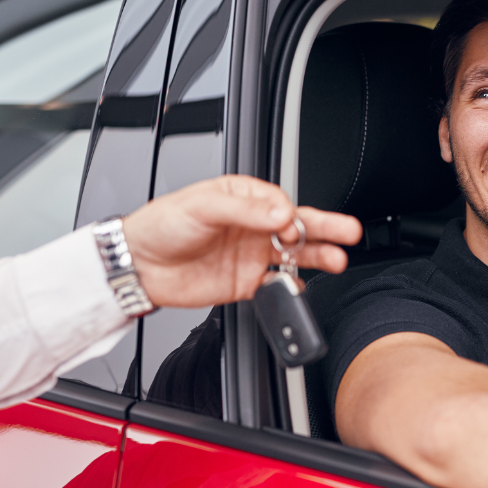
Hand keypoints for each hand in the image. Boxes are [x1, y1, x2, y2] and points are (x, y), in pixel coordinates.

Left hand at [121, 175, 362, 307]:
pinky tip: (300, 288)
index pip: (281, 203)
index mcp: (244, 198)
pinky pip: (277, 285)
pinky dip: (291, 288)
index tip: (288, 225)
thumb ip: (245, 211)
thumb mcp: (203, 206)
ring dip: (318, 256)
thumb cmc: (162, 225)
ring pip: (295, 255)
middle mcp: (253, 226)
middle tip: (348, 231)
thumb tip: (281, 214)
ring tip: (338, 259)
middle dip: (326, 228)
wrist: (139, 266)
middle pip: (298, 226)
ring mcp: (252, 255)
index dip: (290, 214)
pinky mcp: (246, 283)